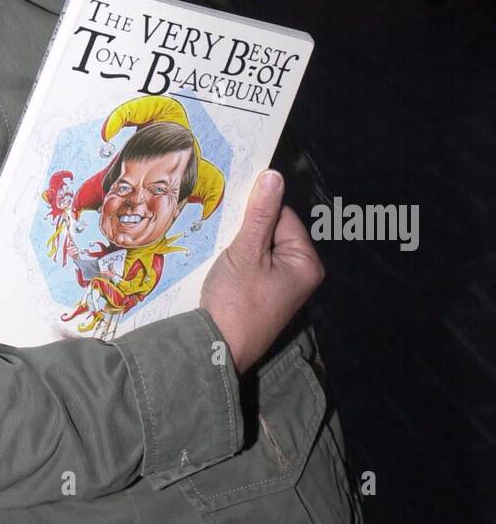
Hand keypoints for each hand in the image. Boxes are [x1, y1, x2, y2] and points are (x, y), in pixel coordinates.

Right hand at [199, 172, 324, 374]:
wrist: (216, 348)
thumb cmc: (236, 301)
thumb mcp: (246, 251)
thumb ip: (260, 213)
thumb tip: (273, 175)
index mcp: (306, 262)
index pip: (284, 216)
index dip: (257, 216)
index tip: (234, 223)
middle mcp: (301, 273)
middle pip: (273, 231)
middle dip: (247, 231)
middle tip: (226, 242)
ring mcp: (283, 286)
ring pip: (260, 248)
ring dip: (240, 247)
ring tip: (223, 257)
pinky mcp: (266, 296)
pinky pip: (254, 266)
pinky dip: (237, 263)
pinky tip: (223, 270)